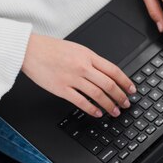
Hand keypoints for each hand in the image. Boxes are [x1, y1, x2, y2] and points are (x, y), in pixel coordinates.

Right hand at [21, 32, 136, 118]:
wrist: (30, 50)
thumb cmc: (51, 49)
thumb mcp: (76, 49)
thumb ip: (91, 60)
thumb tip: (106, 74)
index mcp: (88, 55)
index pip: (113, 70)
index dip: (125, 82)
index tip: (131, 89)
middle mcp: (82, 66)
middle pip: (108, 84)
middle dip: (120, 96)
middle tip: (126, 103)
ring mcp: (72, 78)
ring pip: (97, 94)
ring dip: (109, 105)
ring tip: (114, 111)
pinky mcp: (61, 89)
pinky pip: (81, 102)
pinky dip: (92, 109)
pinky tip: (97, 113)